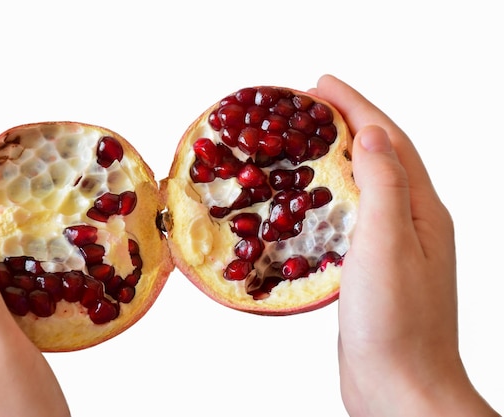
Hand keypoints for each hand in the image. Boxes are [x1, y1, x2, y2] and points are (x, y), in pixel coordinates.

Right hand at [311, 75, 499, 415]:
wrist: (399, 387)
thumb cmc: (396, 321)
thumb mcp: (388, 242)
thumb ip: (382, 184)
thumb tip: (372, 132)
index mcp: (420, 210)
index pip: (388, 140)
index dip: (355, 106)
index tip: (321, 84)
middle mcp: (411, 223)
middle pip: (378, 157)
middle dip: (345, 124)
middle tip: (307, 106)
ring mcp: (391, 247)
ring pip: (363, 186)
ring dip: (336, 158)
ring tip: (306, 142)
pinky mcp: (370, 269)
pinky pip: (351, 217)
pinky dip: (329, 197)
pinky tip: (310, 201)